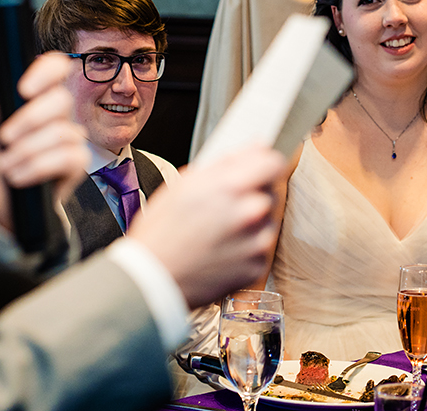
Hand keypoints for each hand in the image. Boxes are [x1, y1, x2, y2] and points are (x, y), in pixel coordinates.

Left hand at [0, 28, 86, 229]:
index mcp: (32, 94)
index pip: (56, 66)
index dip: (46, 72)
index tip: (24, 89)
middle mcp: (54, 113)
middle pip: (61, 100)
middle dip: (28, 121)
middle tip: (4, 137)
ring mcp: (68, 137)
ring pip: (61, 132)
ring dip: (25, 152)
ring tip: (6, 165)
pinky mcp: (75, 164)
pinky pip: (68, 157)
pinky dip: (37, 167)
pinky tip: (20, 176)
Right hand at [128, 145, 285, 308]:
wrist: (152, 279)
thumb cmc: (161, 232)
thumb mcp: (185, 183)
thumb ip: (225, 162)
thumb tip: (254, 147)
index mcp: (231, 187)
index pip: (273, 163)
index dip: (264, 163)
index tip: (256, 169)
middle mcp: (249, 213)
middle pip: (271, 191)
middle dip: (252, 194)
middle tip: (224, 206)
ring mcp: (255, 242)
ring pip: (267, 220)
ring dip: (251, 221)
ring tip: (219, 230)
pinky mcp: (256, 267)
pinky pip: (261, 248)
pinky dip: (247, 248)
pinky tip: (222, 250)